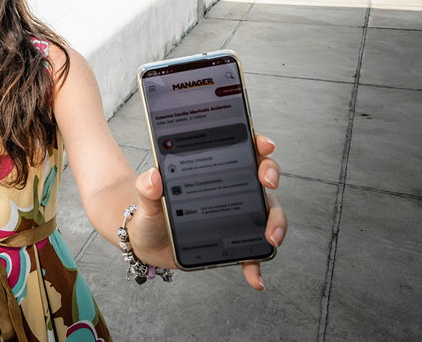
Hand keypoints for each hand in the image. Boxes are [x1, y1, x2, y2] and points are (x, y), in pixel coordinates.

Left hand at [130, 134, 286, 289]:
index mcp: (210, 172)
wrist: (147, 243)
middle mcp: (229, 190)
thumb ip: (147, 189)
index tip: (263, 145)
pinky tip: (256, 278)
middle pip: (260, 176)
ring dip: (276, 223)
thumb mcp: (145, 201)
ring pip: (267, 212)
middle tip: (268, 184)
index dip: (256, 143)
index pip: (239, 149)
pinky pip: (251, 252)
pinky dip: (256, 265)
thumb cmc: (150, 214)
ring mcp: (235, 216)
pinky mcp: (233, 241)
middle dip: (271, 175)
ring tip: (271, 238)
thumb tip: (153, 177)